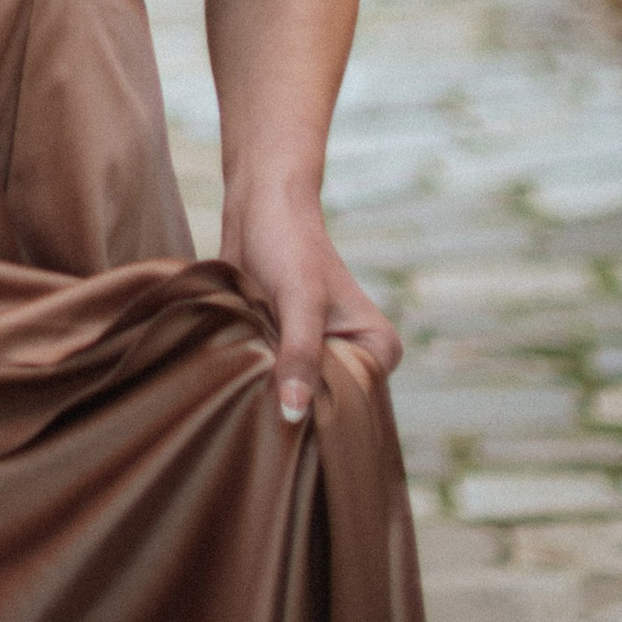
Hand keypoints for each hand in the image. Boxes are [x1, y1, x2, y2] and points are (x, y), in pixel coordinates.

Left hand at [226, 185, 399, 421]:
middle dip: (291, 403)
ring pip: (297, 396)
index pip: (351, 408)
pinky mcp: (293, 352)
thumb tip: (294, 413)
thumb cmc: (289, 245)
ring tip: (247, 376)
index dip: (316, 411)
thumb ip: (301, 355)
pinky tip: (241, 373)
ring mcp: (325, 358)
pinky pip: (277, 381)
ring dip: (270, 391)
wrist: (259, 208)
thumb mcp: (300, 301)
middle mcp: (358, 359)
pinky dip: (259, 379)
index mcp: (379, 351)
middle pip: (324, 407)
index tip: (280, 409)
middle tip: (257, 392)